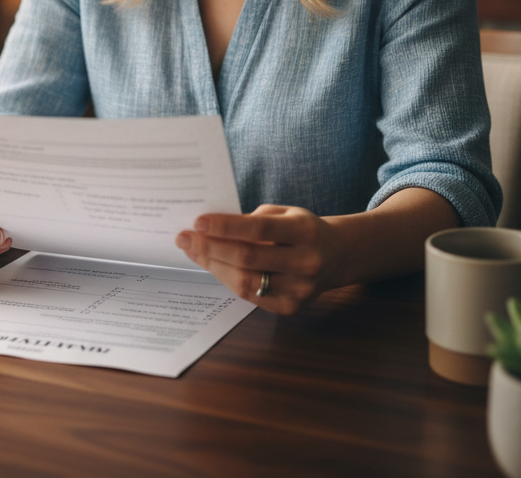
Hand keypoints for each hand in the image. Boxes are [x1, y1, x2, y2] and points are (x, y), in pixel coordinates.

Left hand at [175, 204, 336, 314]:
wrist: (337, 255)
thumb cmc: (302, 229)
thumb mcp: (285, 213)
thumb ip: (253, 219)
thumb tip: (211, 228)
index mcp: (305, 231)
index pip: (259, 229)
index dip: (226, 226)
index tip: (198, 221)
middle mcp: (306, 262)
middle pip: (248, 258)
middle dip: (210, 247)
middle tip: (184, 238)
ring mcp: (300, 289)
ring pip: (245, 281)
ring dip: (213, 266)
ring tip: (192, 251)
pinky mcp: (291, 307)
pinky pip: (250, 295)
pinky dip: (227, 279)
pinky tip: (212, 266)